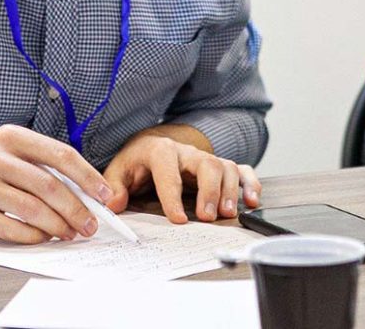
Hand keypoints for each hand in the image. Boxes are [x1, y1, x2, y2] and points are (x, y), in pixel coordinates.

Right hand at [0, 124, 112, 243]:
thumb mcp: (10, 154)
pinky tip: (44, 238)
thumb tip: (90, 194)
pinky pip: (10, 227)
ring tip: (71, 234)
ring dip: (58, 225)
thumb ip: (44, 167)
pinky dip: (33, 236)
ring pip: (31, 208)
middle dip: (76, 209)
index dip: (87, 176)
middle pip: (48, 185)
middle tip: (91, 226)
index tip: (106, 196)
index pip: (59, 154)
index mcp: (11, 137)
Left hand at [102, 125, 261, 223]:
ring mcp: (204, 158)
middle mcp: (186, 152)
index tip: (177, 219)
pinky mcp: (218, 167)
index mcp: (160, 151)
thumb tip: (113, 204)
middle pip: (206, 164)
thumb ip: (114, 187)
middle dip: (209, 191)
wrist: (151, 146)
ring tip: (227, 214)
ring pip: (225, 167)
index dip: (173, 195)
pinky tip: (252, 201)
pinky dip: (250, 183)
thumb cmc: (136, 162)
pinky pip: (240, 169)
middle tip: (207, 217)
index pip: (168, 171)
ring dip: (229, 191)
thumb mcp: (119, 171)